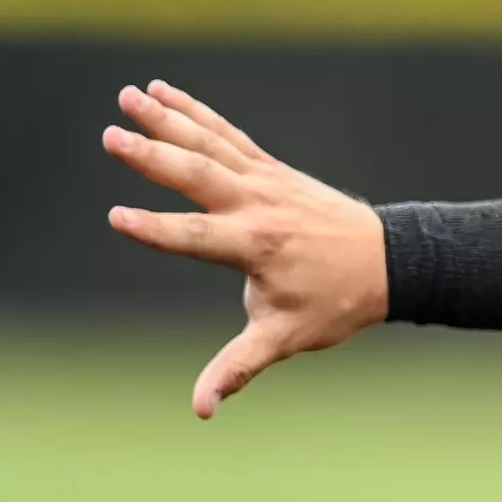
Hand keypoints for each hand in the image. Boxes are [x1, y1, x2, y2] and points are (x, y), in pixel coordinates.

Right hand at [103, 81, 387, 418]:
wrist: (391, 262)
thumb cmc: (337, 303)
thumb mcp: (287, 337)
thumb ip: (238, 367)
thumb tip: (202, 409)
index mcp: (258, 247)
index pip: (195, 238)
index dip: (156, 229)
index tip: (117, 216)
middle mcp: (259, 206)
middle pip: (200, 176)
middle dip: (155, 156)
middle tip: (111, 136)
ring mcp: (267, 181)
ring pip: (211, 144)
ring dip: (168, 119)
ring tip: (127, 96)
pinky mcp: (272, 169)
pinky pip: (229, 135)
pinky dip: (197, 113)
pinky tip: (163, 92)